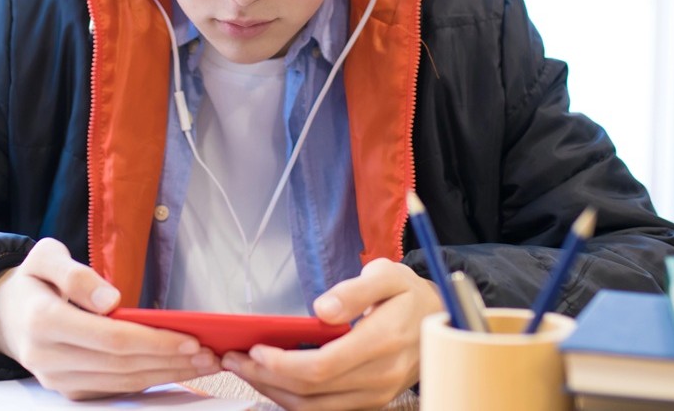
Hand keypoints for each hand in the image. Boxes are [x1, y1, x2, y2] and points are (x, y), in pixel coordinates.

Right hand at [0, 238, 220, 399]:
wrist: (2, 314)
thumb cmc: (33, 280)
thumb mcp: (45, 257)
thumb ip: (76, 274)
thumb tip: (112, 300)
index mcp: (44, 321)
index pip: (110, 338)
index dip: (154, 341)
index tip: (191, 339)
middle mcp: (48, 358)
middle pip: (122, 364)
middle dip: (171, 361)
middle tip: (211, 354)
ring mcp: (57, 379)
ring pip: (122, 382)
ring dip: (167, 375)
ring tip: (204, 364)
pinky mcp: (68, 390)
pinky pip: (115, 389)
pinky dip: (149, 381)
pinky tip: (176, 370)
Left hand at [219, 258, 442, 409]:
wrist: (440, 321)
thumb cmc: (408, 295)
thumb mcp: (388, 275)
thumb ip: (355, 290)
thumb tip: (321, 309)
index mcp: (383, 342)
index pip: (322, 366)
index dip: (282, 363)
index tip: (254, 349)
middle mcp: (380, 377)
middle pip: (311, 391)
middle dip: (265, 377)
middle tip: (233, 359)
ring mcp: (375, 395)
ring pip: (313, 408)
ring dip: (273, 392)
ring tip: (245, 370)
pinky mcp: (370, 402)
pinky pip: (324, 410)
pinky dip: (293, 399)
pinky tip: (273, 380)